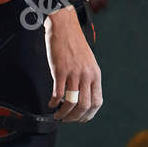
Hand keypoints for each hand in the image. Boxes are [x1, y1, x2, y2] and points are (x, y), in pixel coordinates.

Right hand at [45, 5, 100, 121]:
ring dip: (63, 114)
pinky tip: (51, 104)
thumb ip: (87, 78)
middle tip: (66, 120)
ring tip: (57, 115)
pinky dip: (53, 103)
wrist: (64, 27)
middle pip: (84, 106)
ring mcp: (74, 73)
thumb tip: (82, 97)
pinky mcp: (60, 70)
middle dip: (74, 118)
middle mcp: (87, 75)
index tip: (80, 119)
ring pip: (71, 103)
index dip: (88, 115)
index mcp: (95, 74)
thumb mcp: (88, 62)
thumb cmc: (74, 45)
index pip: (97, 102)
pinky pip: (58, 94)